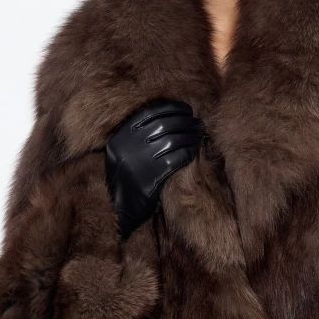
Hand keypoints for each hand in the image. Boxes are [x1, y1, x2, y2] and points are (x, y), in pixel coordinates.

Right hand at [105, 98, 204, 238]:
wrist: (120, 209)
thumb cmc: (126, 177)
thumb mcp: (123, 152)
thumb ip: (137, 134)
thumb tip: (167, 114)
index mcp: (119, 138)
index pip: (149, 113)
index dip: (171, 109)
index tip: (186, 109)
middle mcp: (127, 148)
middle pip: (164, 125)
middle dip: (185, 121)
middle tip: (197, 123)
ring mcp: (138, 164)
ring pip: (172, 141)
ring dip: (190, 136)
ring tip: (199, 135)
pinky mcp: (151, 180)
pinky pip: (176, 160)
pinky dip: (188, 153)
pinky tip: (194, 151)